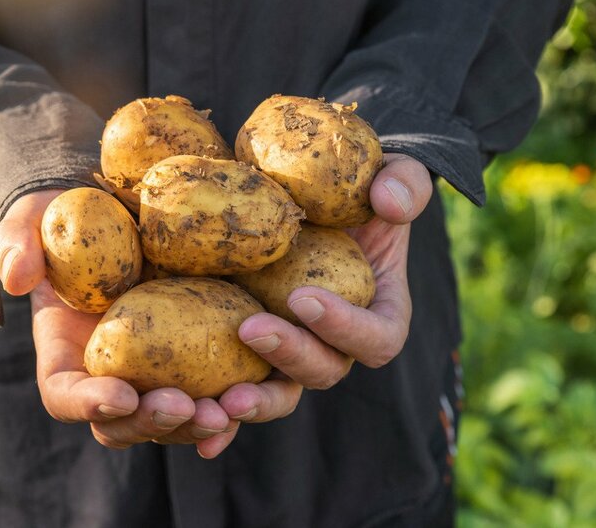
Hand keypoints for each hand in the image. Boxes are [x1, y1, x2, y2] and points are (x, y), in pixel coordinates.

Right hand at [0, 191, 234, 453]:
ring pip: (172, 419)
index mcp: (64, 356)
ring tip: (226, 410)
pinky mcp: (195, 356)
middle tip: (183, 406)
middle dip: (153, 423)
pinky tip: (254, 396)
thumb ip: (14, 246)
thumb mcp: (28, 223)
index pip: (66, 397)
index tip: (122, 394)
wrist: (111, 213)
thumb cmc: (61, 223)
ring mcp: (154, 373)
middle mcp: (110, 377)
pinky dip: (234, 402)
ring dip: (198, 422)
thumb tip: (18, 277)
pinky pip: (214, 389)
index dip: (90, 404)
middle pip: (124, 423)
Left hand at [219, 154, 433, 423]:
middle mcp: (336, 341)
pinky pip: (237, 384)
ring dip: (254, 399)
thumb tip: (388, 201)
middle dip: (289, 356)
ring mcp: (293, 347)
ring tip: (220, 399)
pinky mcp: (252, 345)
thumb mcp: (393, 175)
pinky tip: (192, 420)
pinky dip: (219, 413)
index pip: (377, 338)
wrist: (313, 196)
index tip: (304, 297)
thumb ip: (404, 183)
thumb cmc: (359, 187)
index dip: (345, 328)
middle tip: (250, 329)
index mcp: (380, 311)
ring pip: (280, 390)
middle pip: (323, 370)